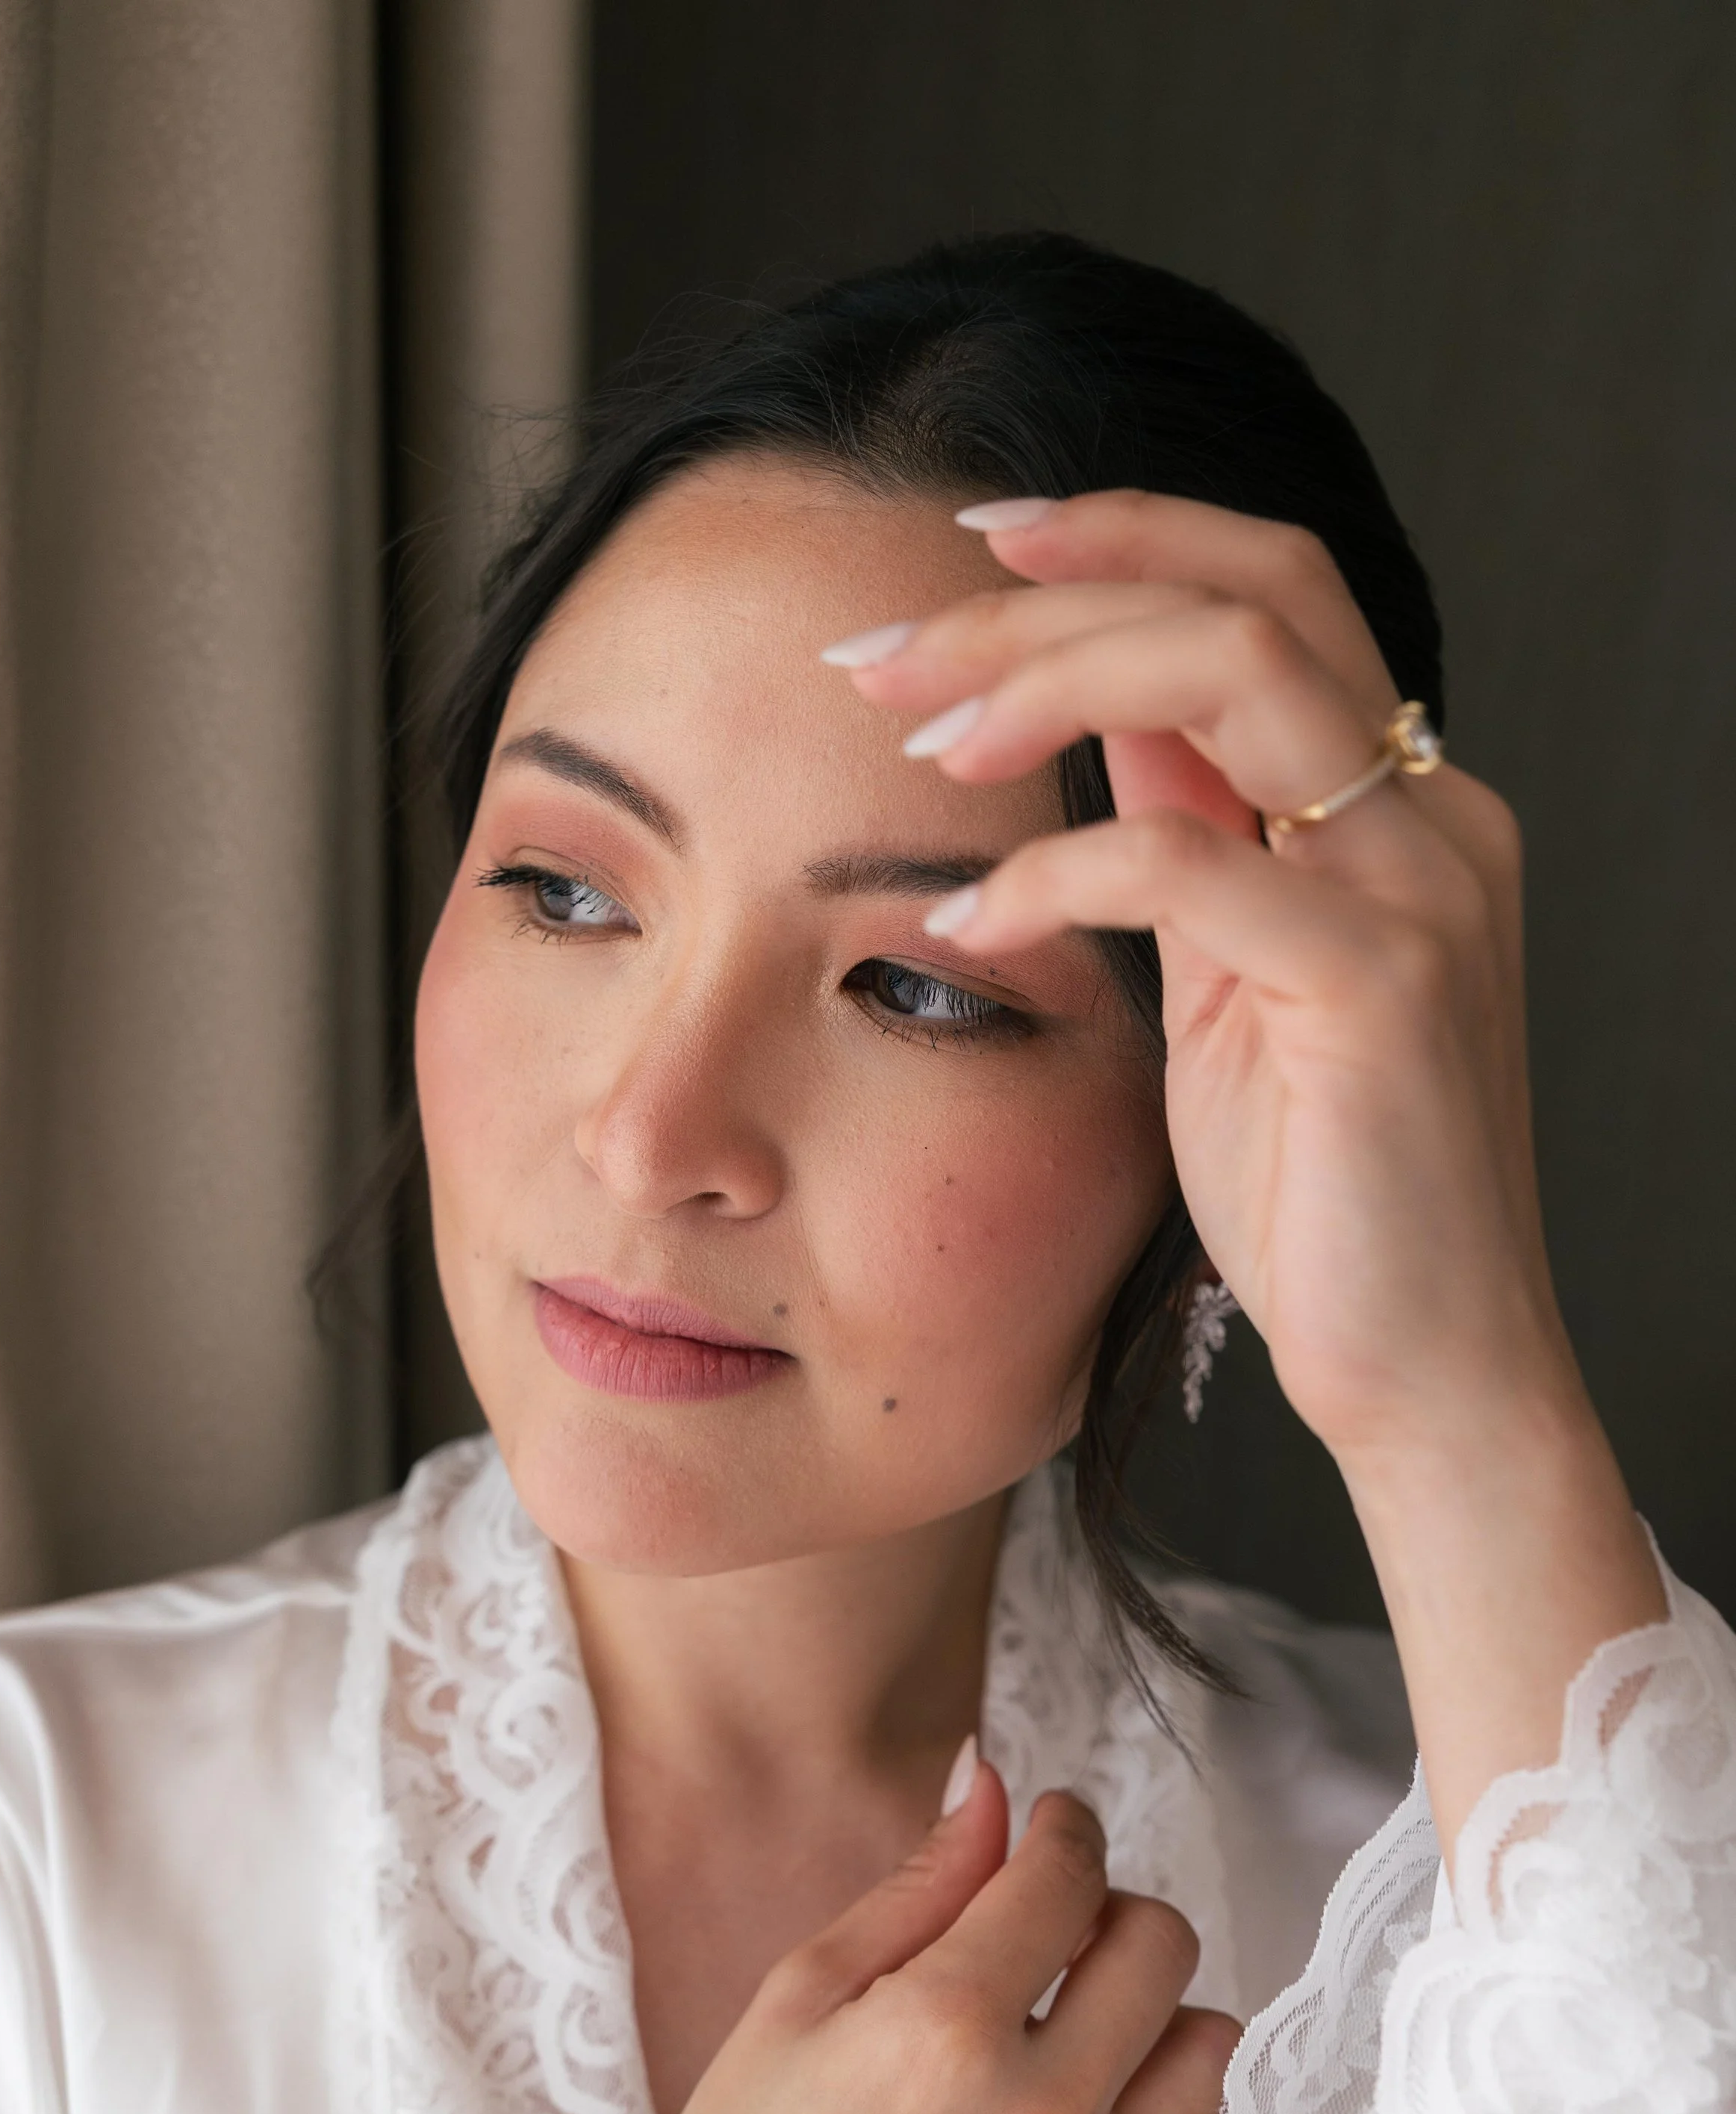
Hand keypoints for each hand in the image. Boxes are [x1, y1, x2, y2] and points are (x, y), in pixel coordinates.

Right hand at [572, 1756, 1236, 2113]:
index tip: (1048, 1827)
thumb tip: (994, 1785)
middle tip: (1050, 1933)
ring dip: (1146, 2018)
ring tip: (1063, 2036)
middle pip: (1164, 1949)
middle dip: (1110, 1913)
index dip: (1063, 1829)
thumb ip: (919, 1885)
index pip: (1071, 1878)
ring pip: (1204, 2050)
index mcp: (946, 2032)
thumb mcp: (797, 1999)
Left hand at [833, 490, 1662, 1837]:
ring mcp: (1419, 893)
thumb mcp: (1230, 991)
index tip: (967, 551)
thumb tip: (1098, 723)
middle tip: (882, 644)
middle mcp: (1434, 821)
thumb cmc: (1320, 1201)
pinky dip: (1054, 872)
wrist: (1424, 1372)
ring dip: (1046, 679)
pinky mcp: (1378, 984)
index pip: (1269, 594)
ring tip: (916, 737)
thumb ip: (1194, 843)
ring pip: (1233, 674)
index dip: (1122, 539)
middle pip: (1248, 595)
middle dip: (1046, 594)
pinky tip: (967, 926)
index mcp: (1403, 810)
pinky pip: (1188, 865)